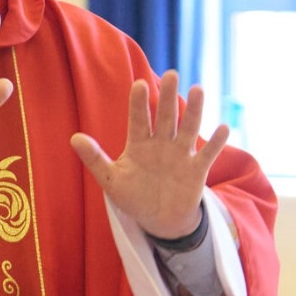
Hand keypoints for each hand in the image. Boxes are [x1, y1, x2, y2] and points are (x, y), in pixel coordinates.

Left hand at [71, 69, 232, 239]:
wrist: (159, 220)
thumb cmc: (133, 196)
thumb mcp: (111, 180)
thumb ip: (95, 159)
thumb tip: (73, 138)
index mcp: (139, 144)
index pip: (139, 120)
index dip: (139, 104)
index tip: (140, 85)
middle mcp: (162, 143)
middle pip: (166, 116)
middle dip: (168, 96)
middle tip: (171, 74)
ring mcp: (181, 154)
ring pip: (188, 128)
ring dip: (194, 110)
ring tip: (198, 90)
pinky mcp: (197, 169)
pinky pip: (208, 153)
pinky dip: (216, 142)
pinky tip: (223, 128)